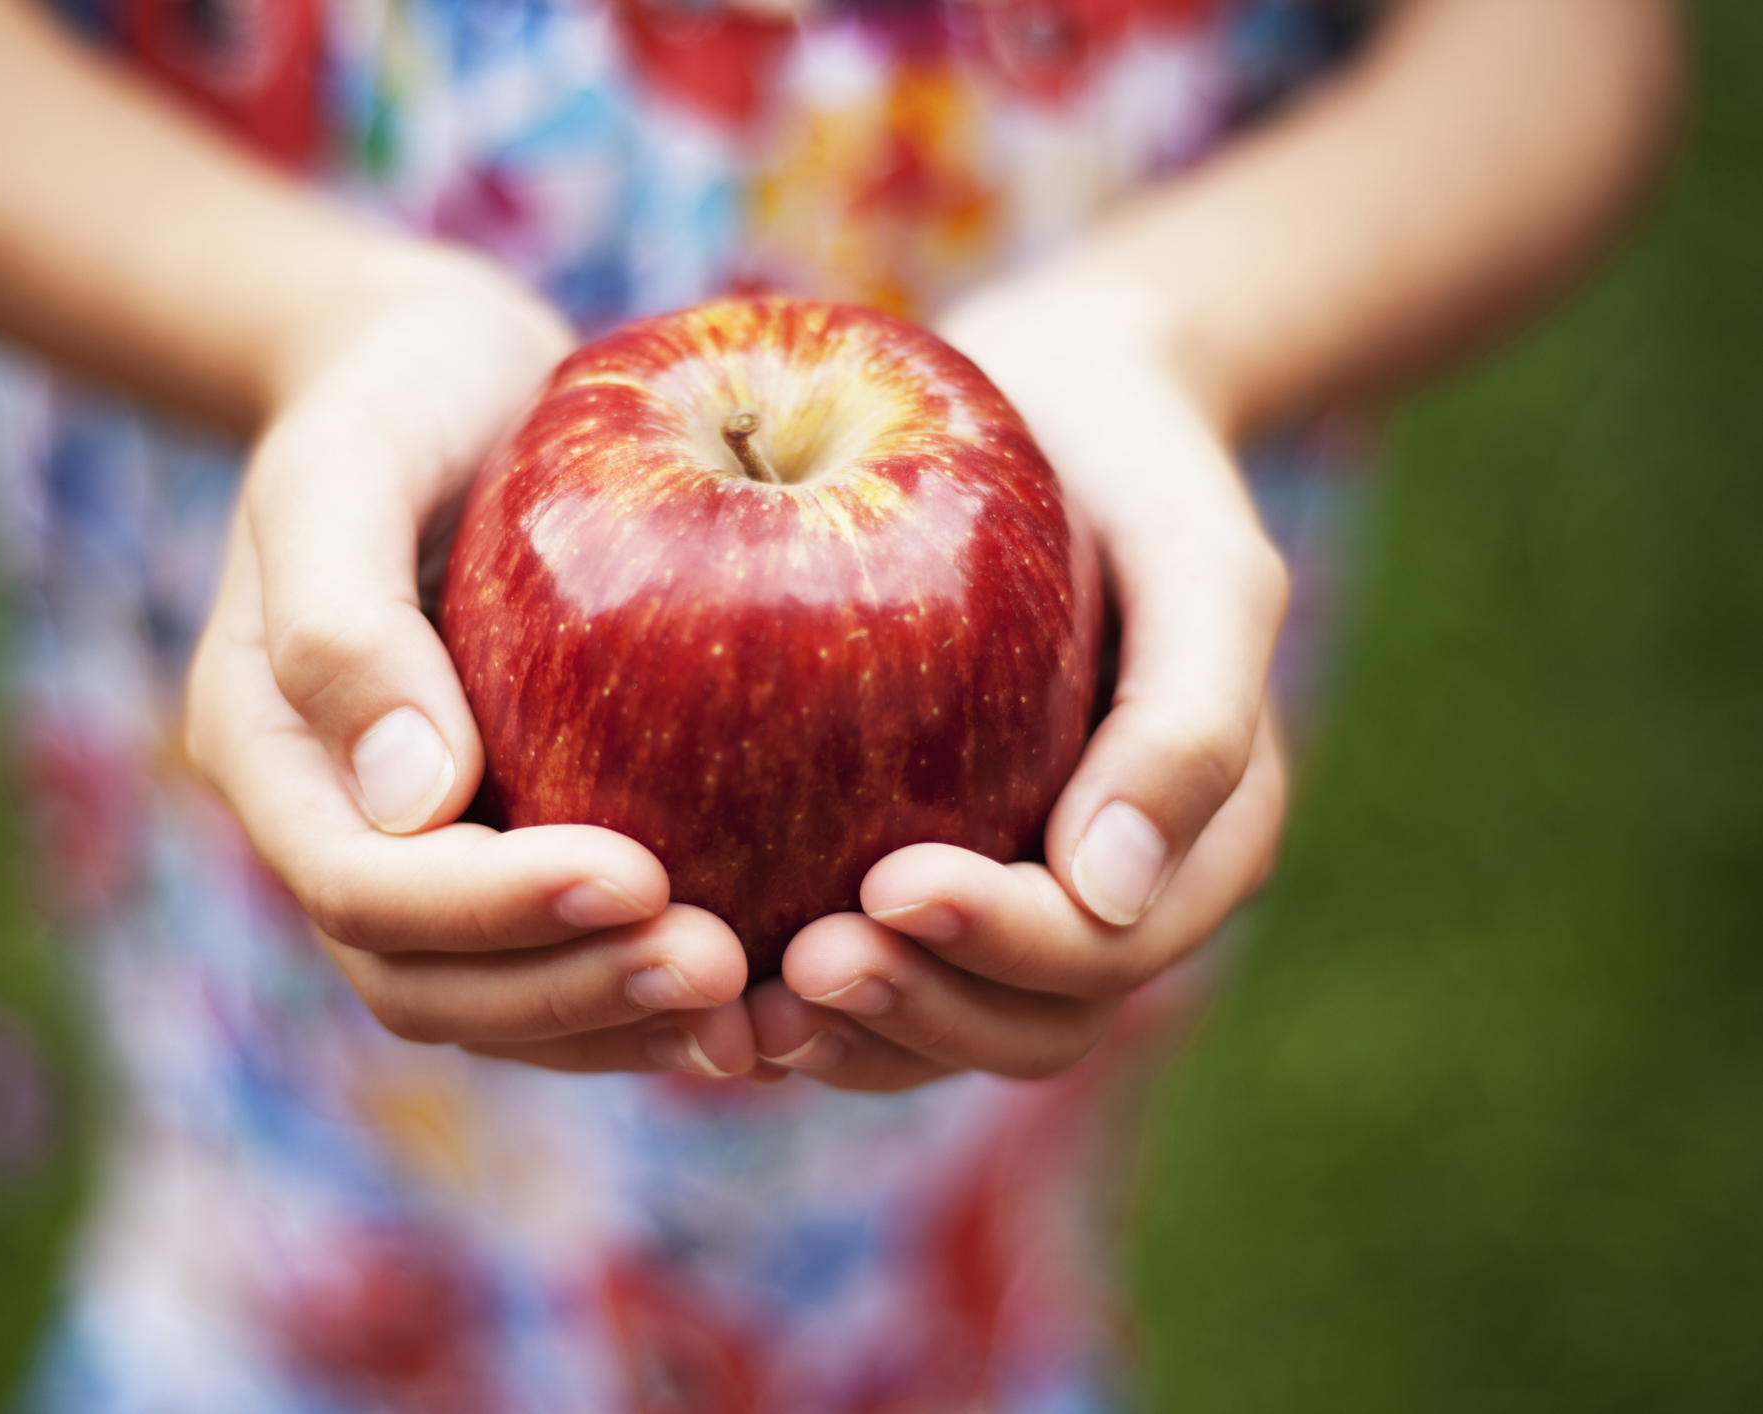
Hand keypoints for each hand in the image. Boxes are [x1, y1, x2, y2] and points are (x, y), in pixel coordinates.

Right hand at [185, 260, 757, 1077]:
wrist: (453, 381)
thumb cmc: (399, 392)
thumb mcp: (349, 458)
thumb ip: (346, 617)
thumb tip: (417, 799)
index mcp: (274, 752)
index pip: (364, 889)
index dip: (490, 912)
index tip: (637, 880)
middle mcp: (343, 827)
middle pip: (430, 983)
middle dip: (570, 996)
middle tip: (720, 972)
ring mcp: (431, 846)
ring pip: (504, 1000)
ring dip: (620, 1021)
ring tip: (757, 1005)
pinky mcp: (524, 835)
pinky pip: (576, 949)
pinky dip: (654, 983)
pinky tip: (771, 974)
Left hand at [749, 275, 1289, 1090]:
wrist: (1058, 416)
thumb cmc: (1135, 471)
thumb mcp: (1195, 562)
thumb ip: (1188, 720)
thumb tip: (1104, 893)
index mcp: (1198, 851)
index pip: (1102, 951)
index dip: (1003, 946)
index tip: (891, 885)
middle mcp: (1105, 903)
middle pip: (1020, 1028)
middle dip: (916, 1013)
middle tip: (802, 966)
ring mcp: (1009, 898)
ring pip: (934, 1032)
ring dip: (846, 1035)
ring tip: (743, 998)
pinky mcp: (909, 874)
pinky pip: (860, 970)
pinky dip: (789, 991)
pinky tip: (698, 956)